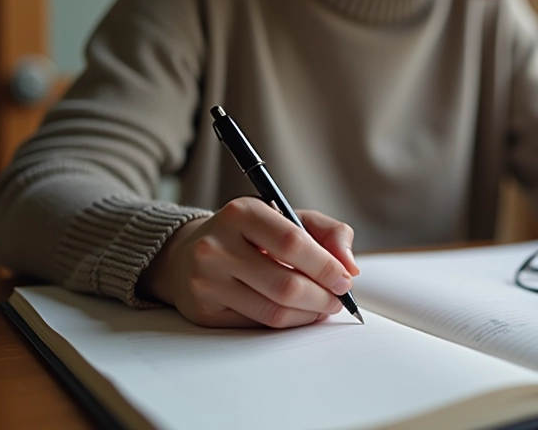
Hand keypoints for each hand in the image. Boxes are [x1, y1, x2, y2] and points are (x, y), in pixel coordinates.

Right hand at [138, 197, 360, 327]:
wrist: (187, 254)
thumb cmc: (248, 235)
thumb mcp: (286, 218)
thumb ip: (327, 232)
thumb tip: (350, 266)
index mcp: (242, 212)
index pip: (293, 243)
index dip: (326, 266)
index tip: (345, 279)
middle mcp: (217, 245)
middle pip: (286, 284)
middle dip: (323, 297)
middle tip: (338, 299)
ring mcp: (206, 280)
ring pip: (274, 310)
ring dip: (309, 314)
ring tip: (322, 307)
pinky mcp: (203, 310)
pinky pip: (257, 324)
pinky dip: (287, 323)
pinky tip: (296, 313)